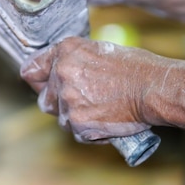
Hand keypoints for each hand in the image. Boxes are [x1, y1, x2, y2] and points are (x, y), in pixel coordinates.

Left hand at [20, 37, 169, 140]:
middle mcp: (61, 72)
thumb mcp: (98, 51)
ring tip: (103, 110)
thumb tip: (57, 74)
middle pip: (45, 100)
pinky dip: (91, 133)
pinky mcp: (77, 120)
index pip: (31, 70)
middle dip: (61, 105)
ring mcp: (67, 97)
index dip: (38, 82)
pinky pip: (76, 134)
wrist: (153, 88)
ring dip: (78, 120)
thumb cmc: (135, 69)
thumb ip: (73, 61)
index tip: (46, 88)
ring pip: (62, 119)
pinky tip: (108, 121)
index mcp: (65, 51)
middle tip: (85, 103)